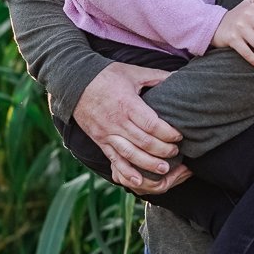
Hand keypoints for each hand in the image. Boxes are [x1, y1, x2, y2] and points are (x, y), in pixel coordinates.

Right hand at [75, 62, 184, 189]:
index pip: (152, 125)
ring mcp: (107, 133)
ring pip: (131, 154)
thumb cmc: (106, 75)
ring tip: (164, 169)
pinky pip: (114, 160)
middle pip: (144, 142)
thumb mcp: (133, 72)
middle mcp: (117, 122)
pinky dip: (126, 172)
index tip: (179, 136)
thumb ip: (157, 76)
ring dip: (149, 164)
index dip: (168, 133)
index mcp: (128, 104)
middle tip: (175, 153)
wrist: (73, 83)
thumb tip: (179, 75)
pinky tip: (138, 181)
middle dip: (163, 150)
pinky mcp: (100, 141)